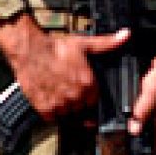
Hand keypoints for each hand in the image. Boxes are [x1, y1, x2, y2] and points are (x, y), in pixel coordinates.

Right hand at [0, 12, 129, 120]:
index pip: (96, 100)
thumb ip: (107, 43)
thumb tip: (126, 36)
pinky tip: (51, 102)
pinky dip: (53, 113)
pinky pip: (53, 118)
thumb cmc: (56, 47)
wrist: (29, 50)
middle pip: (83, 109)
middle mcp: (75, 96)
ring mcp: (59, 104)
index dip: (91, 97)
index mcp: (88, 83)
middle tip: (72, 94)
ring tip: (61, 97)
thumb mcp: (85, 44)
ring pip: (68, 115)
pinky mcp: (44, 108)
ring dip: (67, 110)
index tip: (86, 94)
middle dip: (79, 103)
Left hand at [130, 42, 155, 148]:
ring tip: (131, 139)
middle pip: (153, 134)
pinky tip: (135, 117)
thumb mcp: (153, 90)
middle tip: (132, 153)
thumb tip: (134, 129)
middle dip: (144, 144)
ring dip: (143, 133)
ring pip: (151, 125)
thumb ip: (143, 109)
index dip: (148, 152)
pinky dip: (142, 119)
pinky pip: (149, 114)